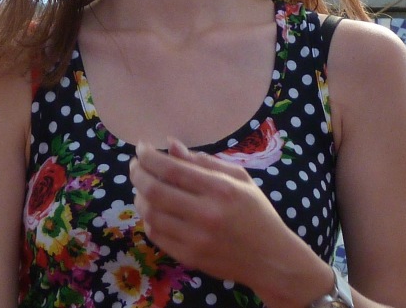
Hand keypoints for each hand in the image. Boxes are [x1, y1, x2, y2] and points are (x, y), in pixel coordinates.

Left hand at [130, 139, 333, 307]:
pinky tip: (153, 210)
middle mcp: (206, 214)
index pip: (172, 169)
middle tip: (135, 166)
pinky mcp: (189, 258)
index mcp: (221, 189)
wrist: (270, 258)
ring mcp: (196, 239)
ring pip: (151, 214)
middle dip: (137, 174)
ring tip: (143, 188)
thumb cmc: (257, 213)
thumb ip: (204, 162)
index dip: (149, 156)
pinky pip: (156, 235)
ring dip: (139, 197)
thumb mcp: (239, 179)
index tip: (141, 148)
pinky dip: (148, 219)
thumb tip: (170, 146)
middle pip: (154, 190)